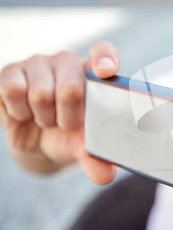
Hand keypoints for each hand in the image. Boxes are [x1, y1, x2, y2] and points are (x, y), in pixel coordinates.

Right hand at [0, 41, 119, 183]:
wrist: (39, 141)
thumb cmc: (70, 134)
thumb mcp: (84, 146)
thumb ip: (96, 158)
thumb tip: (104, 176)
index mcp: (94, 72)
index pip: (104, 53)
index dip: (105, 59)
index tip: (105, 71)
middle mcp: (68, 61)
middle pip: (70, 88)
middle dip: (67, 117)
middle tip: (66, 123)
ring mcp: (38, 63)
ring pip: (39, 94)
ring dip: (42, 117)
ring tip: (46, 118)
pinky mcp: (10, 71)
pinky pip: (11, 89)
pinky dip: (18, 111)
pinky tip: (25, 113)